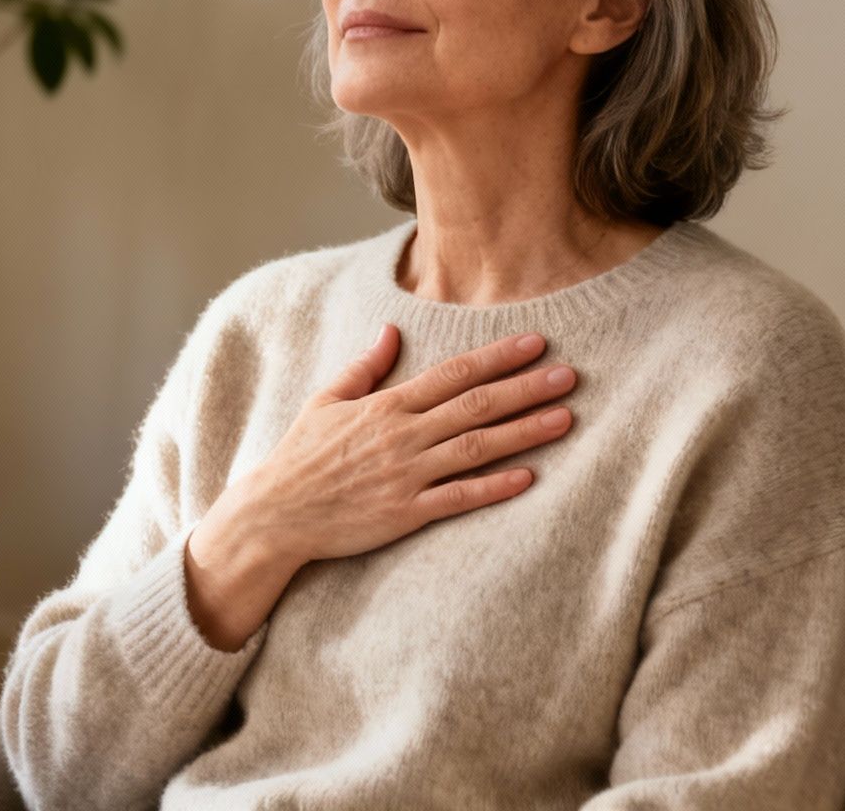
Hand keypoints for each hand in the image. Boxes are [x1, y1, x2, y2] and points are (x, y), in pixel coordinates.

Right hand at [235, 324, 576, 567]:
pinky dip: (494, 487)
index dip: (497, 357)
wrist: (275, 513)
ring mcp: (406, 475)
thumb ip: (365, 367)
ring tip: (565, 418)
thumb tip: (390, 330)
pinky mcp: (405, 513)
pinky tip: (528, 476)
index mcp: (387, 405)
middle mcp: (403, 436)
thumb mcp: (326, 401)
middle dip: (526, 389)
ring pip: (476, 448)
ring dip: (524, 432)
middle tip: (569, 375)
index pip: (453, 373)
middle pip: (475, 406)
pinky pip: (458, 498)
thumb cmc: (300, 457)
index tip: (536, 344)